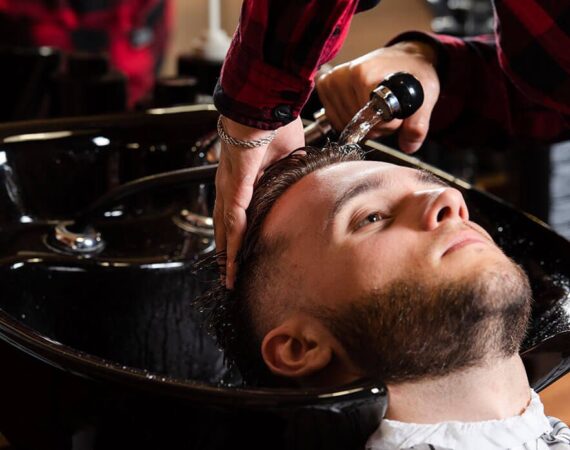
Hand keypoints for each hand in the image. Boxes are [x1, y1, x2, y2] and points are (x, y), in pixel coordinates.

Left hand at [214, 116, 304, 287]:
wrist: (265, 101)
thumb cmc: (272, 120)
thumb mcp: (283, 155)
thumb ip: (285, 173)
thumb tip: (296, 185)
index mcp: (241, 177)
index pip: (235, 213)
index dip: (235, 234)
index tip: (239, 253)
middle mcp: (230, 185)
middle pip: (224, 226)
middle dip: (226, 252)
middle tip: (229, 275)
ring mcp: (231, 187)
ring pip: (225, 229)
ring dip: (227, 255)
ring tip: (229, 278)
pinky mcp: (236, 186)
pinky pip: (234, 221)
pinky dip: (232, 244)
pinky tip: (233, 262)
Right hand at [316, 41, 438, 152]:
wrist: (404, 56)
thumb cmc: (414, 72)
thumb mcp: (426, 93)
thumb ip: (418, 124)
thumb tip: (408, 146)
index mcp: (363, 75)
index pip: (373, 121)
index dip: (391, 124)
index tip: (400, 110)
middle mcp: (343, 77)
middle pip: (358, 124)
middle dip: (377, 125)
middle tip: (389, 107)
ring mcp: (331, 82)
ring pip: (346, 125)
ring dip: (364, 125)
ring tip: (376, 105)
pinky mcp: (325, 87)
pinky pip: (336, 121)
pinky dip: (350, 121)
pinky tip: (361, 105)